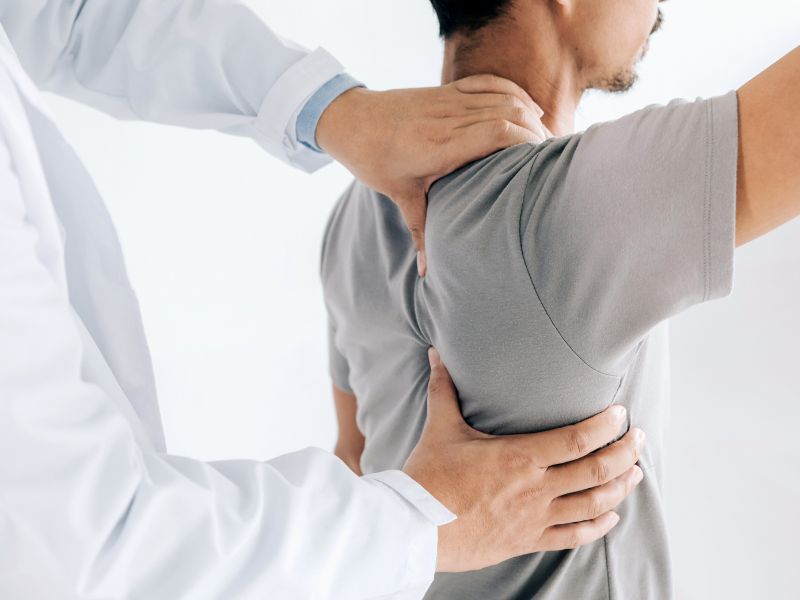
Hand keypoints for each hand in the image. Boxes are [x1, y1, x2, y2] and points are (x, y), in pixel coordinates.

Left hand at [315, 75, 548, 275]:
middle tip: (553, 159)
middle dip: (537, 133)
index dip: (526, 142)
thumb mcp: (398, 195)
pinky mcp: (446, 90)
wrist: (348, 120)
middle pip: (509, 113)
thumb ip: (420, 231)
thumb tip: (427, 273)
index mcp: (439, 144)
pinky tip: (531, 109)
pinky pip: (489, 83)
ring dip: (530, 115)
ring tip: (547, 141)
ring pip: (503, 97)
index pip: (496, 132)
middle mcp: (448, 118)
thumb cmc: (372, 159)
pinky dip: (514, 92)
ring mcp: (448, 99)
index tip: (542, 163)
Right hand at [403, 348, 644, 572]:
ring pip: (593, 505)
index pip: (578, 439)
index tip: (621, 414)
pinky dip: (598, 526)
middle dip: (626, 453)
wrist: (414, 528)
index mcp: (519, 457)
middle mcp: (535, 488)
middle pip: (597, 471)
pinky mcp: (528, 540)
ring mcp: (535, 518)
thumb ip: (444, 389)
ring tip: (635, 473)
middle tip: (640, 439)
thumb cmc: (429, 477)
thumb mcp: (440, 429)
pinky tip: (611, 516)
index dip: (607, 426)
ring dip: (620, 488)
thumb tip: (436, 354)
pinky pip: (574, 536)